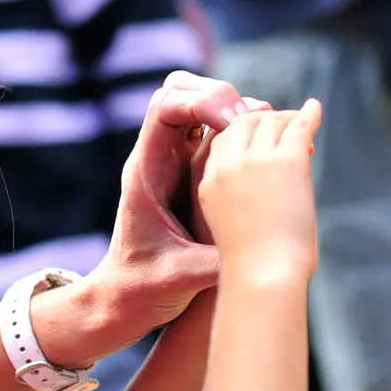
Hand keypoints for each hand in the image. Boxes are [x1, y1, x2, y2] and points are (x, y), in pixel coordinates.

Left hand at [89, 72, 270, 332]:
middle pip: (180, 90)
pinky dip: (239, 129)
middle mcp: (158, 158)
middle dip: (219, 94)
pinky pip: (212, 131)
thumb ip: (215, 262)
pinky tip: (266, 146)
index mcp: (145, 172)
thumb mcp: (181, 279)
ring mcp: (174, 161)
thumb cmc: (143, 290)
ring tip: (267, 128)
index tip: (236, 124)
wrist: (124, 300)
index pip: (164, 108)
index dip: (202, 102)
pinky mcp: (190, 172)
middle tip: (252, 120)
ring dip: (233, 108)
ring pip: (198, 105)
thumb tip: (259, 253)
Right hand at [195, 100, 321, 282]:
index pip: (221, 141)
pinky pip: (299, 126)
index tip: (260, 139)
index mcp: (209, 182)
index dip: (242, 135)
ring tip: (303, 124)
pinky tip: (315, 110)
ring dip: (288, 120)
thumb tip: (267, 191)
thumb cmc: (252, 267)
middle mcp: (228, 166)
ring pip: (272, 121)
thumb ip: (239, 200)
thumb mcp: (229, 227)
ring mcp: (257, 160)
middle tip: (284, 126)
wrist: (264, 278)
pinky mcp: (287, 161)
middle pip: (243, 123)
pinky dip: (309, 115)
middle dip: (263, 120)